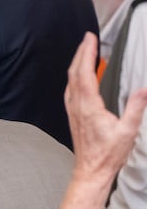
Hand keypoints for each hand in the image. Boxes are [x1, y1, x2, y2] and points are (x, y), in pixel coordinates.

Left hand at [65, 32, 146, 182]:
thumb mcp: (128, 131)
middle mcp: (76, 105)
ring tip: (85, 51)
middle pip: (74, 72)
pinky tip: (80, 75)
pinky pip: (71, 89)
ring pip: (70, 80)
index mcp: (88, 106)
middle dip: (81, 52)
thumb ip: (135, 107)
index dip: (86, 53)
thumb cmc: (108, 154)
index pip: (85, 73)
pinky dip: (75, 76)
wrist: (91, 170)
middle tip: (88, 38)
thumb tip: (144, 89)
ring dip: (77, 63)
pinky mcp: (73, 114)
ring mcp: (72, 109)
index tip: (90, 38)